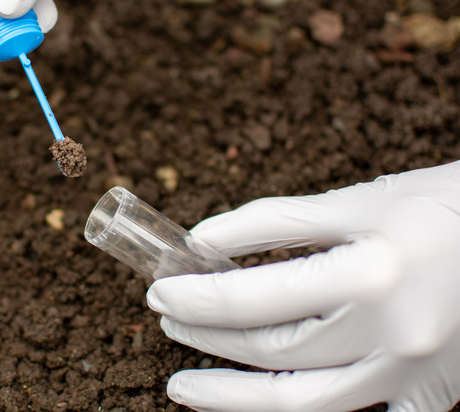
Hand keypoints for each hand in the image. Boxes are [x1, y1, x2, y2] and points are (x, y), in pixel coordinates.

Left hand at [147, 160, 459, 411]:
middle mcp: (394, 335)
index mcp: (373, 274)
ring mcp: (416, 374)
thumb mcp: (361, 200)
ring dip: (234, 399)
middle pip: (273, 352)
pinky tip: (265, 410)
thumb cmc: (447, 205)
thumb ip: (276, 221)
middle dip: (207, 338)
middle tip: (165, 323)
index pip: (255, 297)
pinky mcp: (433, 392)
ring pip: (306, 405)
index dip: (197, 297)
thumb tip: (203, 240)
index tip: (160, 290)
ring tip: (182, 389)